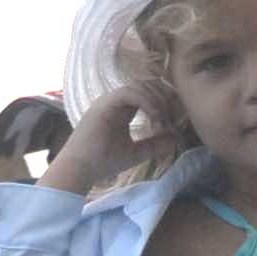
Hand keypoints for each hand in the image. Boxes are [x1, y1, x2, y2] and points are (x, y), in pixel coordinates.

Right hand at [40, 86, 177, 194]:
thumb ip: (155, 144)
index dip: (163, 102)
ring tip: (163, 120)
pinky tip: (155, 116)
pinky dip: (146, 102)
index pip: (147, 94)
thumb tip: (176, 138)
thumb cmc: (103, 162)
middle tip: (172, 117)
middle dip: (163, 98)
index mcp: (121, 109)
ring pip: (139, 86)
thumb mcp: (136, 152)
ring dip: (156, 101)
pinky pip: (130, 93)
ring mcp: (108, 100)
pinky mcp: (104, 104)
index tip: (173, 120)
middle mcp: (114, 101)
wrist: (80, 170)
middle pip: (146, 85)